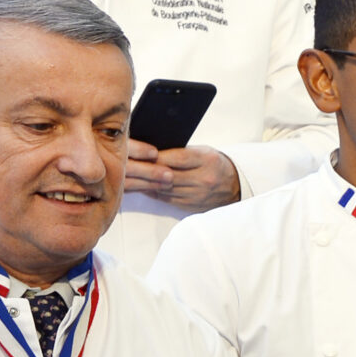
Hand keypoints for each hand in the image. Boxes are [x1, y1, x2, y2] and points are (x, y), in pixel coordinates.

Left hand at [125, 141, 240, 210]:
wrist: (235, 186)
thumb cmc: (214, 164)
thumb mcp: (202, 151)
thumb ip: (179, 152)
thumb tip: (148, 152)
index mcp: (207, 160)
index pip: (176, 157)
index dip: (153, 156)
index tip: (134, 150)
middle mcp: (203, 179)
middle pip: (166, 175)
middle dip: (140, 170)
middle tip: (120, 164)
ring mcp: (197, 194)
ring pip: (162, 188)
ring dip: (140, 183)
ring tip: (121, 176)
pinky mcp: (190, 206)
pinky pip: (164, 198)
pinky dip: (149, 191)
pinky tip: (135, 187)